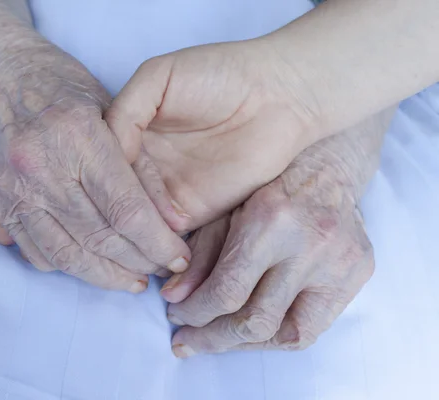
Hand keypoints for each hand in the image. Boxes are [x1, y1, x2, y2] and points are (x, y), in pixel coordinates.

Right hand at [0, 41, 190, 290]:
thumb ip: (139, 166)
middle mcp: (41, 166)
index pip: (126, 210)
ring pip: (67, 256)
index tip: (178, 258)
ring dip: (105, 277)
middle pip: (99, 238)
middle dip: (138, 263)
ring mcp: (13, 187)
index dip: (158, 244)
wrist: (2, 74)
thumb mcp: (112, 110)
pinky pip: (36, 252)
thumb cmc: (66, 88)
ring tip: (132, 281)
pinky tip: (93, 265)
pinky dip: (69, 265)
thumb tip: (167, 225)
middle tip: (161, 271)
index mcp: (77, 136)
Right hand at [106, 40, 319, 231]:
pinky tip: (152, 243)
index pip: (100, 165)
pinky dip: (157, 242)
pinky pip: (165, 234)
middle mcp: (142, 165)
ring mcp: (165, 190)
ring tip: (127, 237)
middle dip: (111, 212)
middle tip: (110, 220)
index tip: (93, 186)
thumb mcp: (159, 76)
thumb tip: (108, 155)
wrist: (278, 96)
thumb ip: (124, 110)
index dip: (96, 177)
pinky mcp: (191, 212)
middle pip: (113, 197)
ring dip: (131, 232)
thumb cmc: (220, 75)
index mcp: (128, 133)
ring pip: (135, 220)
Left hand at [158, 110, 393, 355]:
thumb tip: (174, 300)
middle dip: (214, 338)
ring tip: (215, 342)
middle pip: (258, 320)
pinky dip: (275, 338)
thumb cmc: (266, 186)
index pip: (229, 290)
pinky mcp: (359, 274)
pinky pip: (313, 328)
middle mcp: (311, 245)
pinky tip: (248, 336)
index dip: (196, 313)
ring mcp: (341, 263)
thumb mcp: (223, 212)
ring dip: (244, 345)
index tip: (176, 317)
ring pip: (289, 335)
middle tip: (188, 341)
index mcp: (272, 221)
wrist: (325, 167)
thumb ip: (198, 257)